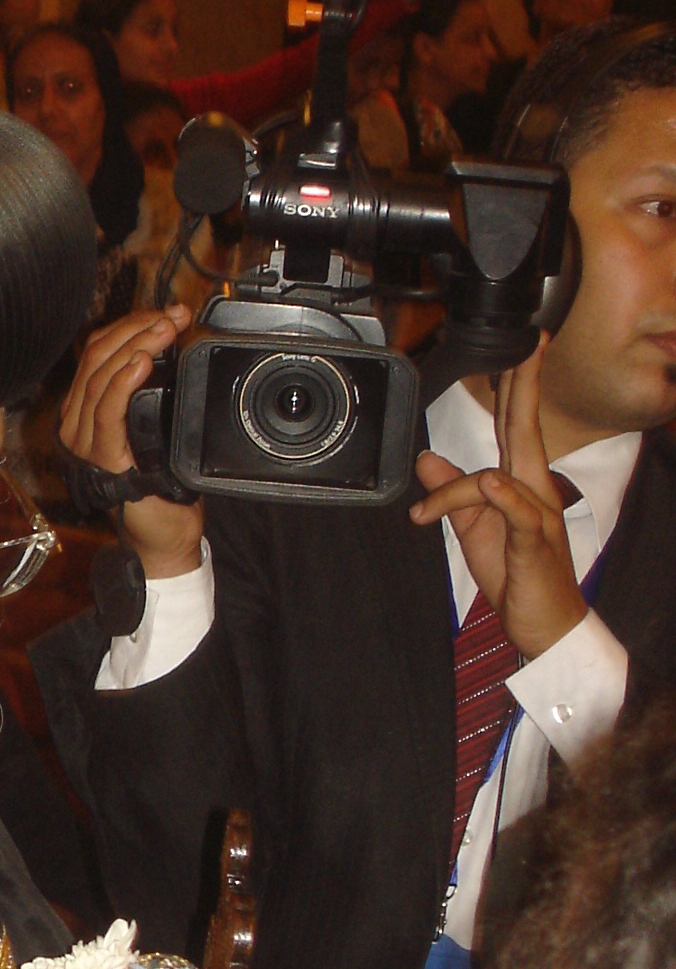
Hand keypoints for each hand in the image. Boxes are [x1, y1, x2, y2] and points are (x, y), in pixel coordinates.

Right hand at [58, 305, 205, 578]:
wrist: (162, 535)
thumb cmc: (160, 485)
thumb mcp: (155, 427)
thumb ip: (150, 394)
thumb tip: (171, 349)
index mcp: (86, 410)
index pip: (98, 351)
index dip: (131, 325)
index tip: (167, 312)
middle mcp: (77, 422)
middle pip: (97, 356)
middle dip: (138, 328)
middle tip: (173, 316)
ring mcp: (85, 440)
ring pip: (100, 376)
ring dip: (137, 345)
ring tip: (165, 330)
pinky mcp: (101, 457)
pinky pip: (106, 409)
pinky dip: (124, 381)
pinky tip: (142, 362)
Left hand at [408, 344, 584, 659]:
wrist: (544, 624)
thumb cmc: (517, 575)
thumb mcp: (474, 528)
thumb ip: (453, 493)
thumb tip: (427, 459)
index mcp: (521, 484)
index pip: (518, 426)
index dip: (518, 388)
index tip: (523, 349)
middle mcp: (535, 491)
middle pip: (526, 430)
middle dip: (524, 386)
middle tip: (529, 344)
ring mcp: (539, 516)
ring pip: (499, 478)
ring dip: (455, 492)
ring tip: (424, 517)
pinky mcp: (535, 543)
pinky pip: (521, 512)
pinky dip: (505, 496)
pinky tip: (496, 483)